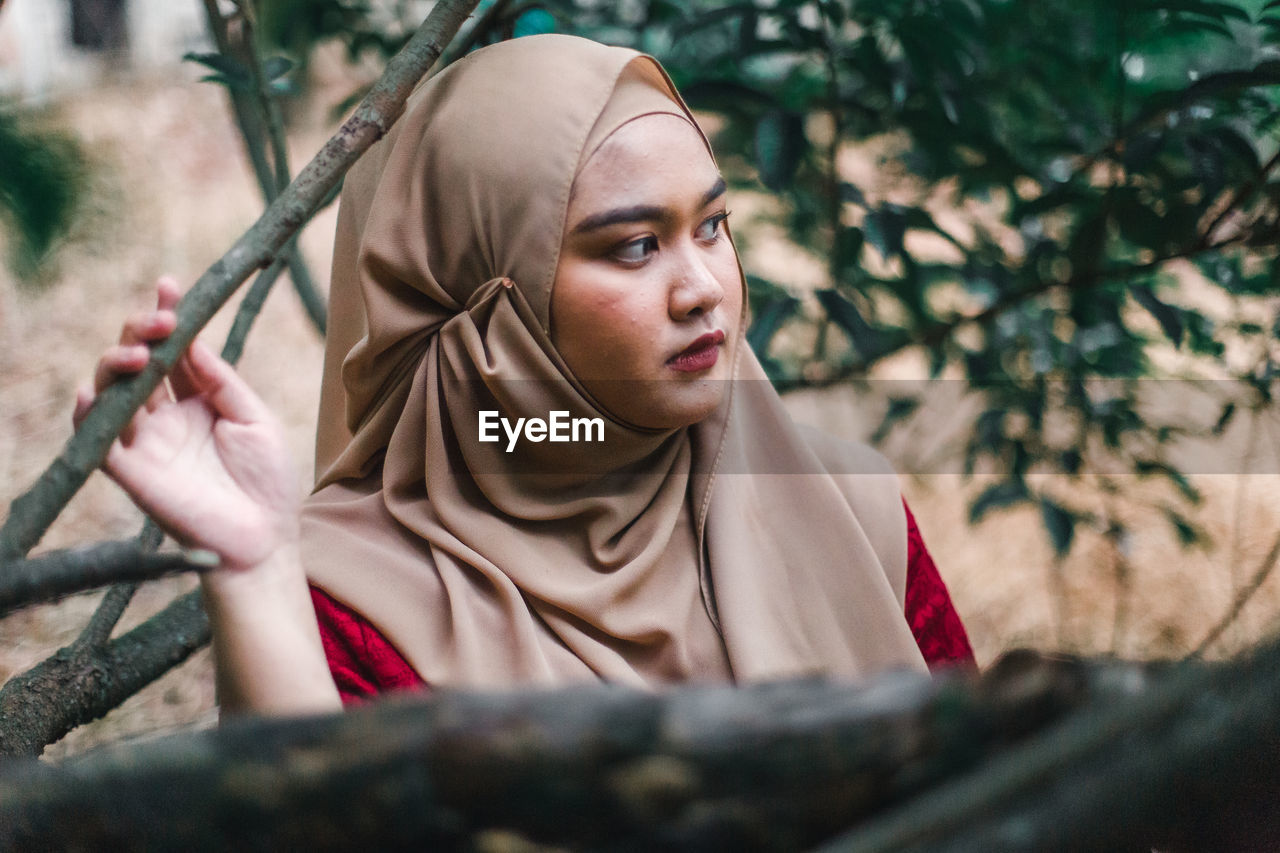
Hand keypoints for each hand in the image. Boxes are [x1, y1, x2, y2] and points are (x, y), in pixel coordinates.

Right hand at [74, 278, 300, 571]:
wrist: (265, 538)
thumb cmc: (267, 481)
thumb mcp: (254, 419)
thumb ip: (222, 381)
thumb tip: (193, 340)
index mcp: (198, 402)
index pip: (174, 351)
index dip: (167, 318)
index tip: (170, 286)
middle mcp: (166, 418)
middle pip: (137, 363)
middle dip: (141, 333)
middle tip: (161, 321)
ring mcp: (145, 443)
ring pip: (111, 392)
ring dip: (117, 365)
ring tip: (142, 354)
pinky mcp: (131, 472)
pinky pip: (96, 441)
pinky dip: (89, 415)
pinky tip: (94, 393)